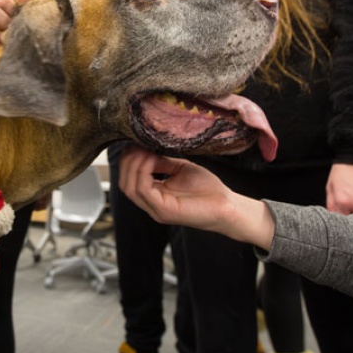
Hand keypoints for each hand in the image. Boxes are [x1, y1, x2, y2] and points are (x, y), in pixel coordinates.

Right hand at [118, 147, 274, 248]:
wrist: (228, 206)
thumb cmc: (208, 190)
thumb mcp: (180, 168)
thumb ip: (162, 161)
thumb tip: (146, 148)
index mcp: (154, 196)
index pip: (128, 180)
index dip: (129, 160)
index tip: (136, 142)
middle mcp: (151, 205)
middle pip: (124, 184)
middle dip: (127, 161)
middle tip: (137, 144)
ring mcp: (156, 210)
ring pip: (129, 187)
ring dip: (134, 165)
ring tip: (144, 150)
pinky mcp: (165, 210)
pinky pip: (144, 190)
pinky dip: (144, 171)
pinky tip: (152, 159)